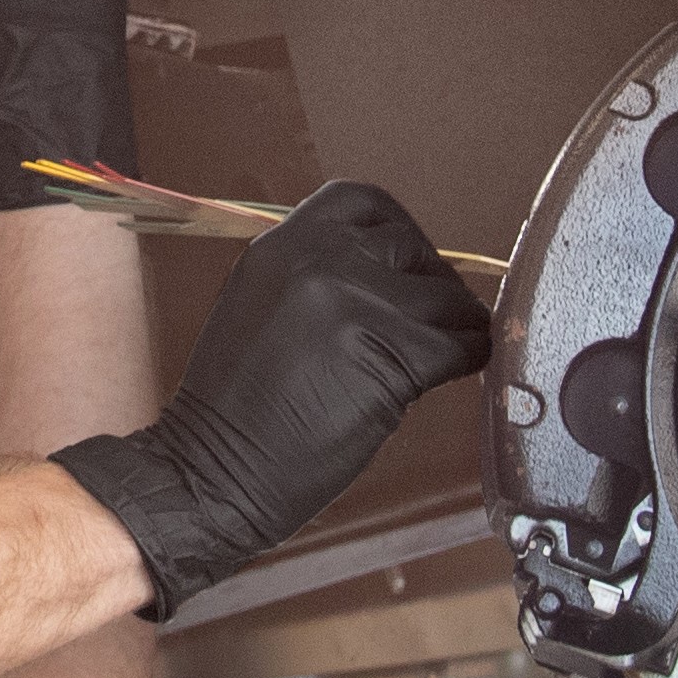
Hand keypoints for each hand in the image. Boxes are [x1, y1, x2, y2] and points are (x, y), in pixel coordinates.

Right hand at [50, 182, 490, 618]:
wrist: (209, 475)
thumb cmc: (234, 410)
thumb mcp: (260, 305)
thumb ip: (315, 275)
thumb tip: (387, 273)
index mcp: (281, 245)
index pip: (364, 202)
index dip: (397, 234)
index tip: (404, 269)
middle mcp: (320, 261)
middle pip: (414, 249)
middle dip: (427, 288)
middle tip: (419, 330)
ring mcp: (357, 304)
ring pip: (448, 298)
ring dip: (450, 329)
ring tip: (425, 363)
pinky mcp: (391, 355)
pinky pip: (465, 343)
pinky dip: (468, 360)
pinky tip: (443, 379)